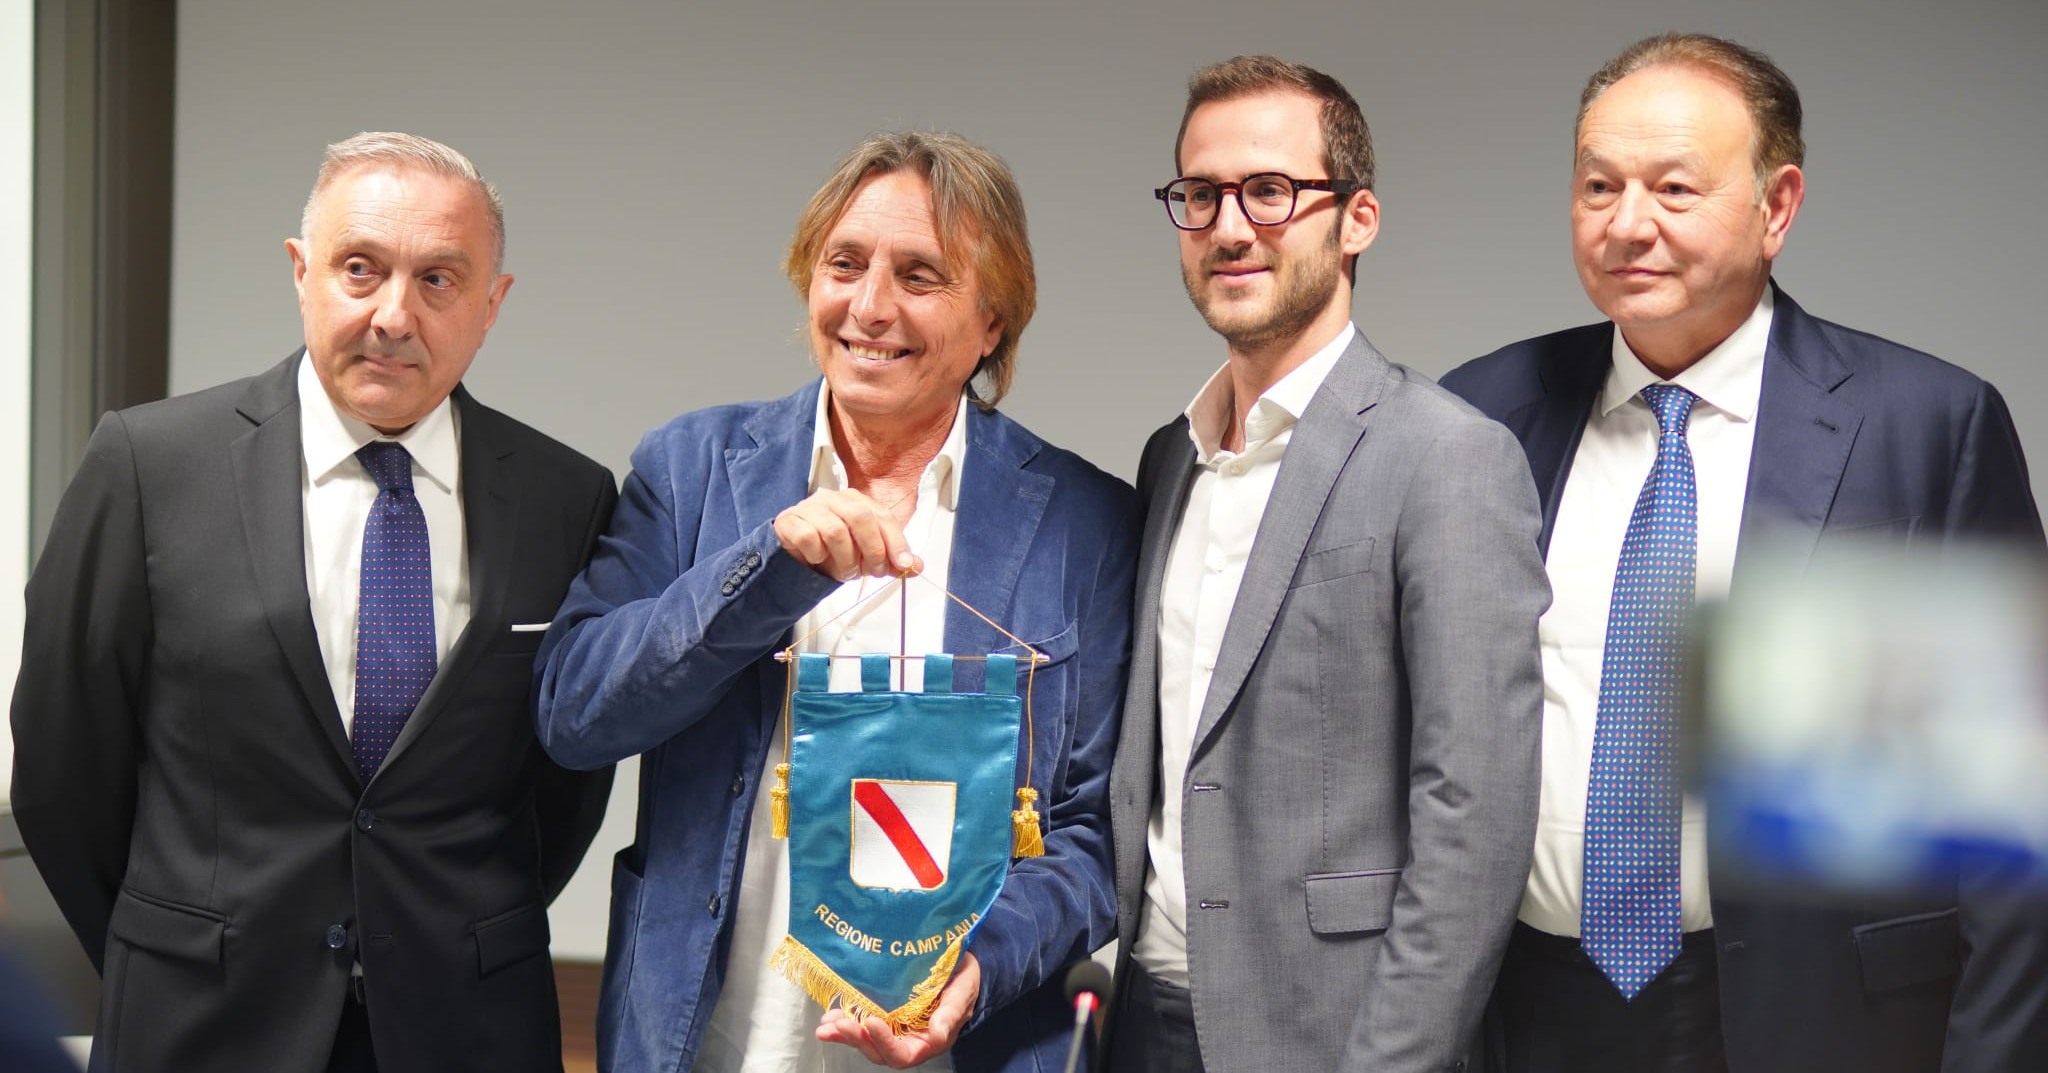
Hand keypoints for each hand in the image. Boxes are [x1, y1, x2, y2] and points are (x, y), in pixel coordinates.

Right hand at [774, 488, 922, 581]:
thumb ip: (891, 560)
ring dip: (844, 559)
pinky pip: (808, 538)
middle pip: (860, 518)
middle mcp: (834, 498)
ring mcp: (810, 507)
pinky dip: (816, 555)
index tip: (903, 565)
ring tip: (844, 571)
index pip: (882, 516)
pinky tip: (817, 559)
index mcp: (857, 501)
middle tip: (871, 572)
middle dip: (872, 550)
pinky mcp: (789, 520)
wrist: (799, 555)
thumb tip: (916, 567)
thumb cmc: (836, 551)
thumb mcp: (867, 557)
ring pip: (835, 531)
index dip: (896, 542)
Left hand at [816, 952, 979, 1067]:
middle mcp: (909, 1040)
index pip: (903, 1054)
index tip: (871, 1021)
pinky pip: (861, 1025)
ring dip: (844, 1034)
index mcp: (930, 1041)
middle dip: (856, 1039)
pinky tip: (830, 1016)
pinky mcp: (885, 1015)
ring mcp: (895, 1029)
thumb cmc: (964, 979)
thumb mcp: (963, 991)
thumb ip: (951, 1013)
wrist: (958, 966)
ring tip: (826, 1025)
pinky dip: (844, 1021)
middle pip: (878, 1051)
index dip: (885, 1043)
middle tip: (837, 1024)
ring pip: (866, 1041)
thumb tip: (937, 1033)